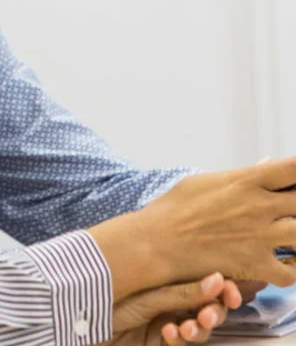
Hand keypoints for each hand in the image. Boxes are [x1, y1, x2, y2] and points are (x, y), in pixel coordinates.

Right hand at [88, 157, 295, 299]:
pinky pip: (290, 273)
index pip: (293, 168)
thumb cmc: (174, 208)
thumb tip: (265, 165)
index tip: (295, 178)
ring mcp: (259, 237)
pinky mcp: (254, 265)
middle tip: (287, 209)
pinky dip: (289, 270)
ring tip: (286, 235)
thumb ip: (241, 176)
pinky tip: (280, 264)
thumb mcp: (204, 182)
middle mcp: (258, 206)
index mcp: (245, 181)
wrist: (156, 241)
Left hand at [100, 272, 239, 345]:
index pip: (204, 281)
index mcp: (168, 277)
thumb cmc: (109, 299)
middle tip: (210, 314)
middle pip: (207, 306)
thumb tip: (219, 279)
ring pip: (198, 328)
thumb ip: (183, 292)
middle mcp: (170, 298)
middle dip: (214, 311)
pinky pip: (180, 342)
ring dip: (199, 328)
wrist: (82, 322)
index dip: (223, 288)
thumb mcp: (149, 295)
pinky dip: (180, 338)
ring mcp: (167, 320)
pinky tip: (170, 333)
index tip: (233, 292)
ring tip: (189, 327)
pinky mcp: (161, 342)